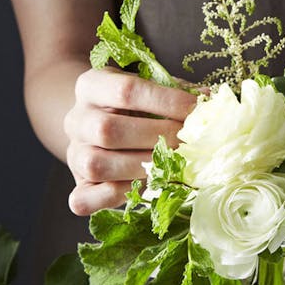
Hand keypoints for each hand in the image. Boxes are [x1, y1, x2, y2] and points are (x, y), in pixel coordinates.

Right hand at [63, 67, 196, 214]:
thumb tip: (211, 104)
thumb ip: (176, 95)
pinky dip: (118, 197)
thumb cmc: (136, 108)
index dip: (166, 101)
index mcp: (91, 86)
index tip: (196, 110)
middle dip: (156, 138)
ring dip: (141, 169)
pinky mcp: (79, 186)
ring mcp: (73, 154)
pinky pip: (85, 198)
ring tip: (174, 168)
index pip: (126, 90)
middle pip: (108, 129)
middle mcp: (75, 119)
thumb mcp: (150, 90)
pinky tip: (147, 189)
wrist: (99, 128)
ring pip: (97, 164)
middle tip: (189, 144)